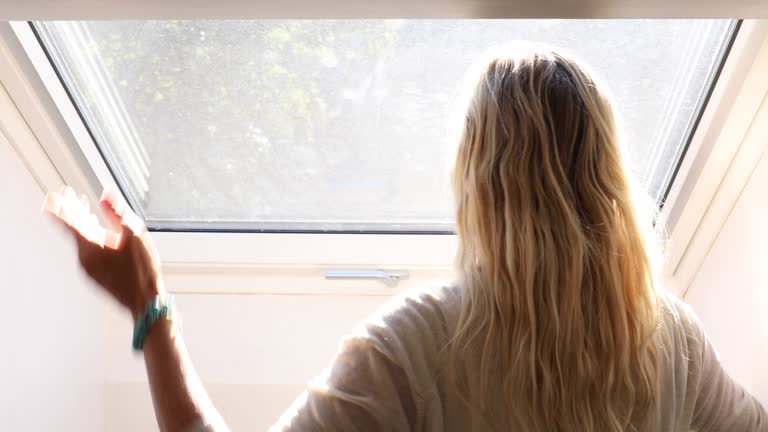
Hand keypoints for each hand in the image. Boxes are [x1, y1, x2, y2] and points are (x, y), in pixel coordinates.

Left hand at [44, 186, 163, 320]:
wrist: (145, 301)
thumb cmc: (142, 271)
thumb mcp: (134, 236)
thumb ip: (117, 214)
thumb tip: (106, 196)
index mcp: (90, 249)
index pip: (69, 223)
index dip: (62, 207)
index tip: (53, 196)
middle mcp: (85, 260)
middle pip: (74, 230)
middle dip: (72, 211)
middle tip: (67, 196)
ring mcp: (90, 269)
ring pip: (82, 241)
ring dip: (82, 223)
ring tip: (83, 210)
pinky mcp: (97, 276)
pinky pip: (89, 252)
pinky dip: (90, 238)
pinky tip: (98, 233)